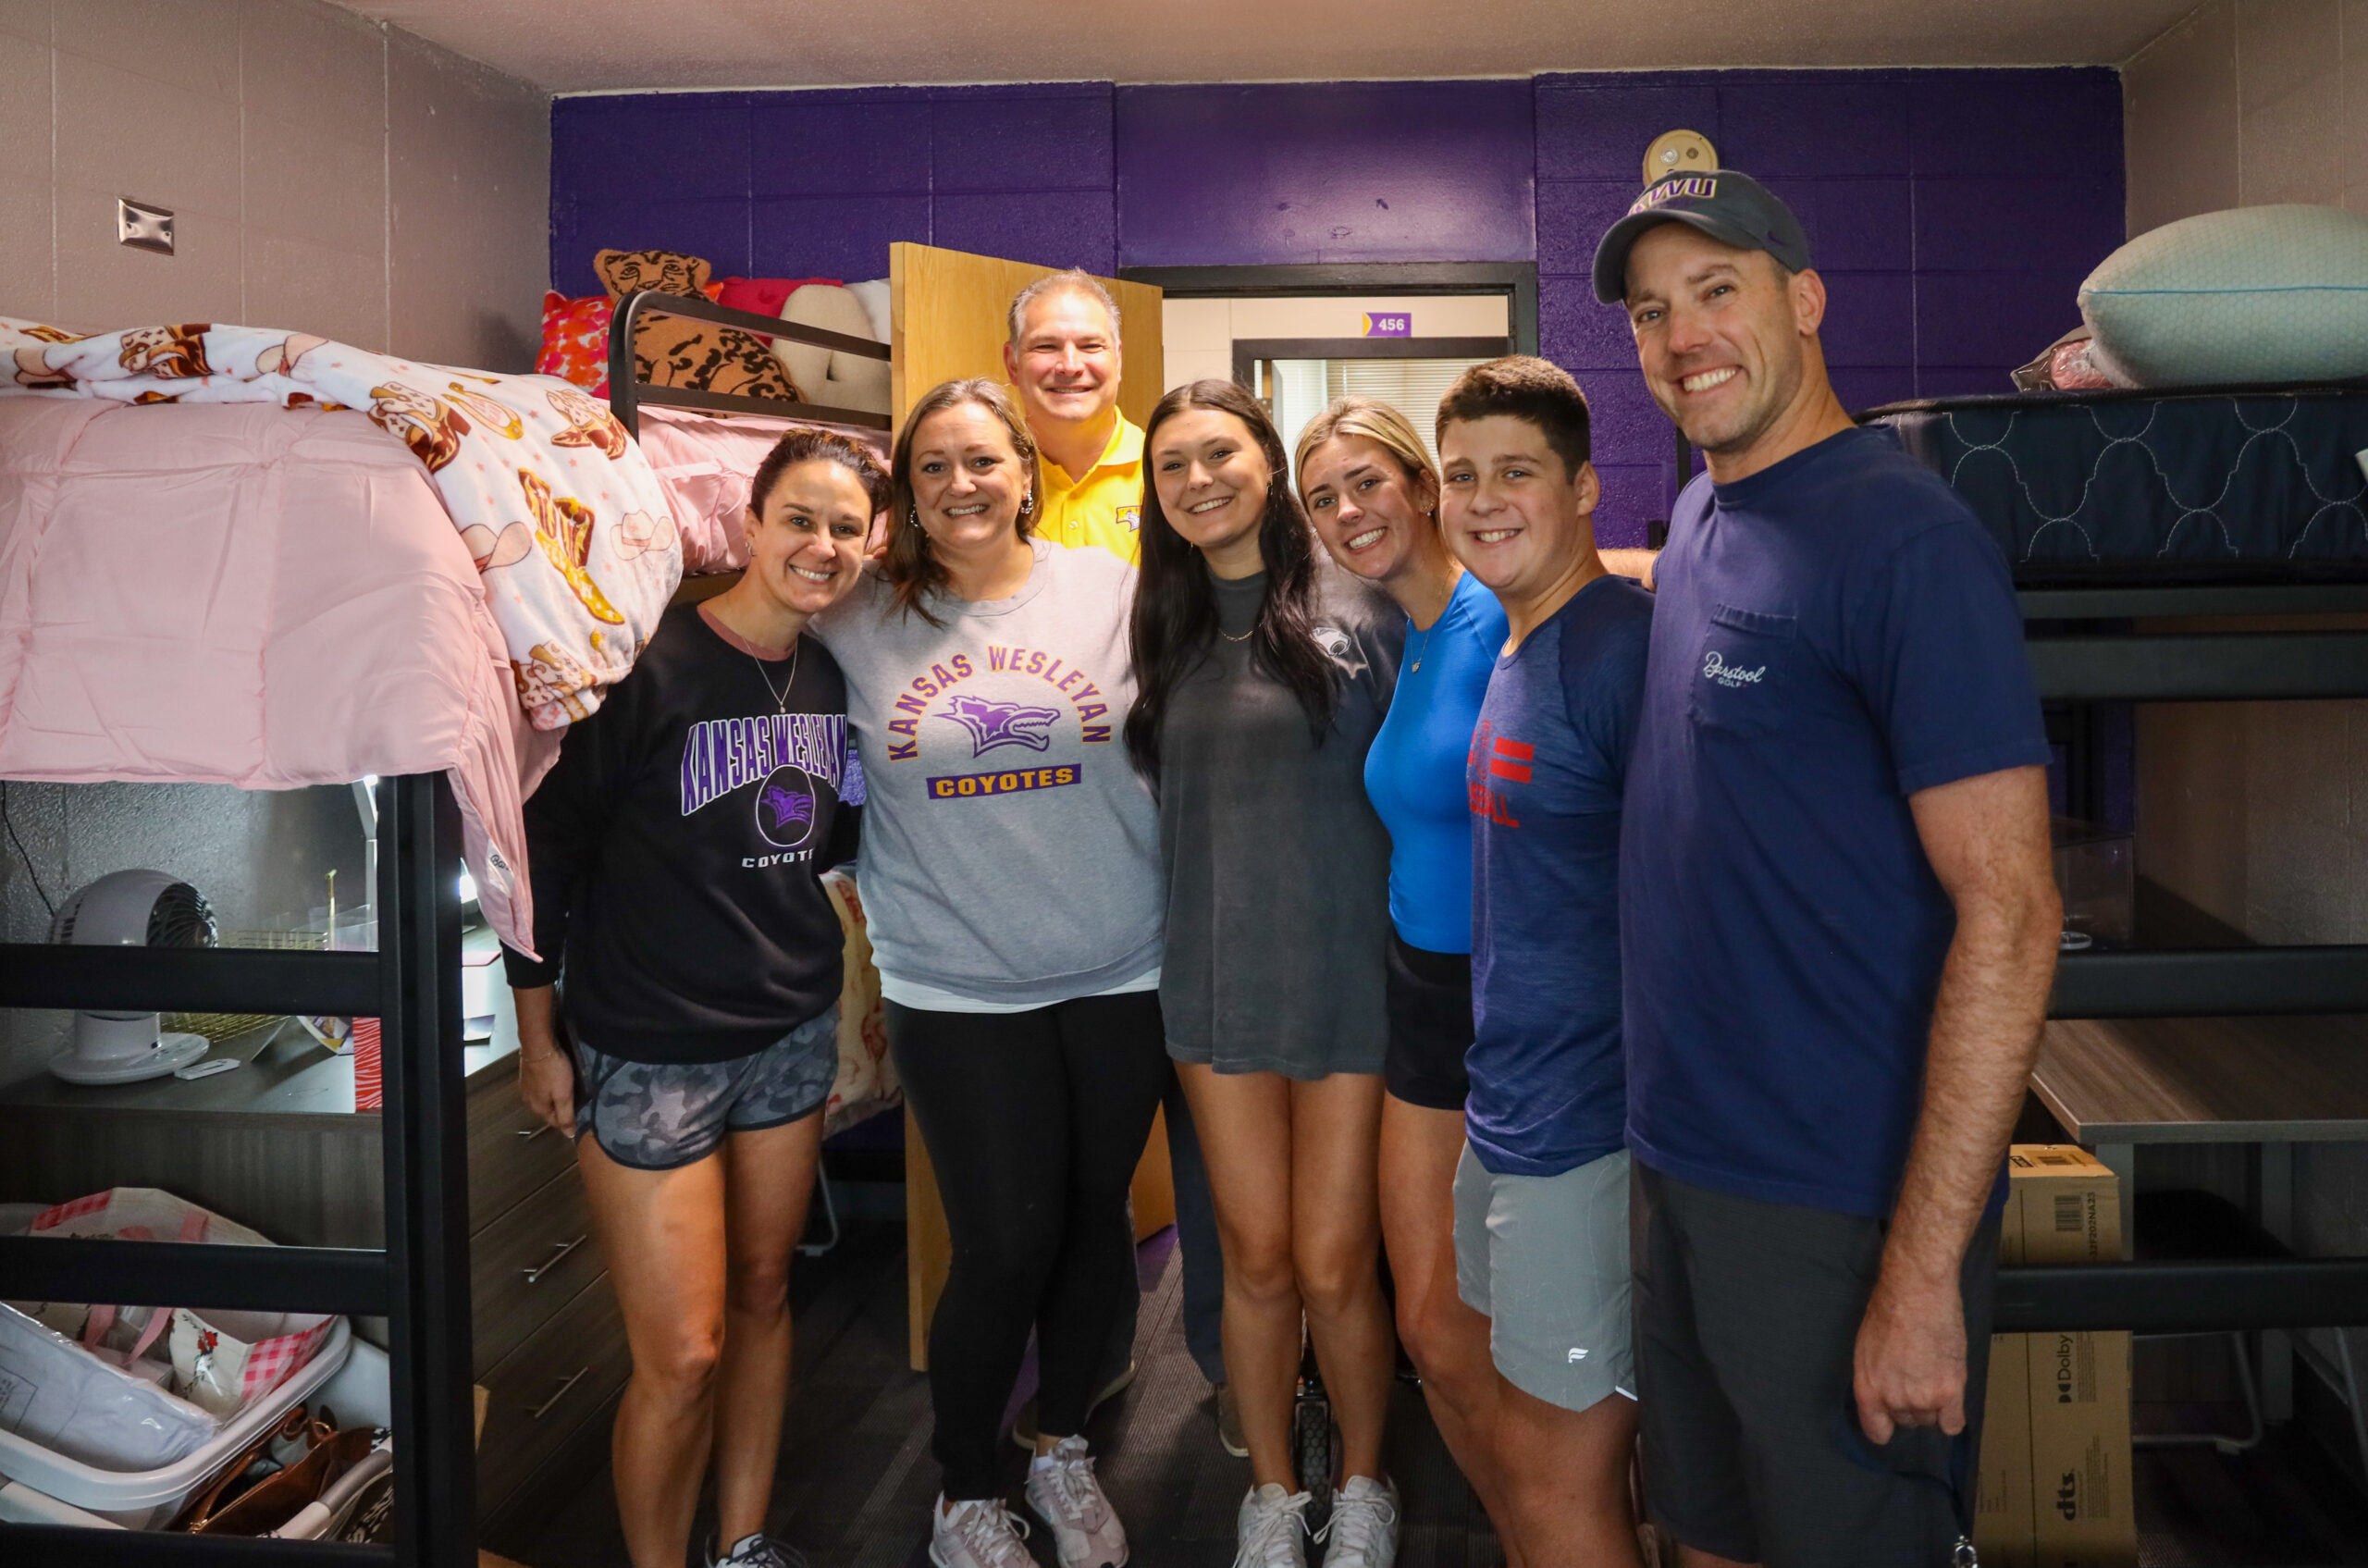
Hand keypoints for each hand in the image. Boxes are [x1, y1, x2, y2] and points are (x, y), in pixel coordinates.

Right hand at [516, 1032, 575, 1134]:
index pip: (555, 1123)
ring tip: (567, 1090)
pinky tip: (555, 1080)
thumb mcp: (564, 1095)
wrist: (539, 1045)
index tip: (580, 1114)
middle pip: (548, 1111)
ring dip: (554, 1097)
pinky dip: (548, 1087)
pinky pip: (539, 1087)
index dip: (568, 1121)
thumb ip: (566, 1116)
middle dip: (561, 1109)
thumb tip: (568, 1135)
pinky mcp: (527, 1076)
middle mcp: (529, 1101)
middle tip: (575, 1100)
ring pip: (543, 1099)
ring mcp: (526, 1088)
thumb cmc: (553, 1069)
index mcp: (538, 1108)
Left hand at [1853, 1261, 1967, 1444]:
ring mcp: (1923, 1398)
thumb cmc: (1887, 1311)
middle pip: (1906, 1421)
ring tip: (1933, 1376)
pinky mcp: (1950, 1392)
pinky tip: (1951, 1402)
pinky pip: (1953, 1425)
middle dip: (1910, 1405)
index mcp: (1868, 1389)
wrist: (1917, 1293)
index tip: (1890, 1420)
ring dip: (1932, 1406)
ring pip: (1930, 1420)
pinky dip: (1952, 1417)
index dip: (1884, 1426)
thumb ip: (1874, 1379)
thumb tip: (1883, 1395)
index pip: (1876, 1431)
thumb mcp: (1865, 1349)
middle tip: (1915, 1378)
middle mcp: (1894, 1400)